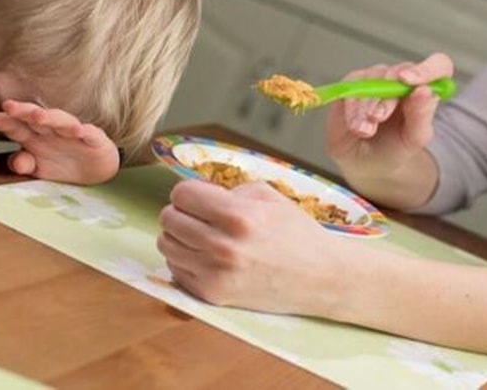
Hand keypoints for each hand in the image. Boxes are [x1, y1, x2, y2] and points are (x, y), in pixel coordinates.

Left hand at [0, 100, 119, 183]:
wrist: (97, 168)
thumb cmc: (64, 163)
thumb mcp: (40, 170)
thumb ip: (24, 164)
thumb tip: (15, 162)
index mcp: (34, 136)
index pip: (15, 126)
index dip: (0, 122)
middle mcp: (51, 130)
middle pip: (35, 117)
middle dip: (22, 111)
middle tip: (8, 106)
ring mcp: (73, 132)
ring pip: (61, 121)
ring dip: (50, 117)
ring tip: (39, 116)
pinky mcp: (93, 138)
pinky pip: (89, 133)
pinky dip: (84, 131)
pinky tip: (78, 130)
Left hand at [157, 179, 350, 314]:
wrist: (320, 277)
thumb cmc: (296, 233)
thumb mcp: (268, 196)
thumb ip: (228, 190)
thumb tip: (197, 193)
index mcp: (238, 216)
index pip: (182, 194)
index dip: (188, 192)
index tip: (199, 196)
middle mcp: (222, 246)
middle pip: (168, 219)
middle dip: (181, 211)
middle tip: (199, 215)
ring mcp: (215, 274)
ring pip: (166, 245)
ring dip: (179, 236)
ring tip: (201, 235)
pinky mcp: (212, 295)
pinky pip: (176, 270)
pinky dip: (185, 260)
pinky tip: (206, 257)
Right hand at [324, 52, 452, 207]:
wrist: (367, 164)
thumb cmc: (394, 148)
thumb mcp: (414, 139)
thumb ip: (421, 115)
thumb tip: (424, 90)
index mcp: (423, 89)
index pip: (438, 65)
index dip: (428, 69)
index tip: (411, 82)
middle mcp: (400, 80)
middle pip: (397, 73)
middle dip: (387, 97)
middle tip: (379, 117)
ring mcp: (375, 79)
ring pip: (371, 79)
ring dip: (366, 106)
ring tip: (366, 130)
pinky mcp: (352, 85)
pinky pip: (351, 86)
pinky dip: (352, 108)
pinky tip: (355, 126)